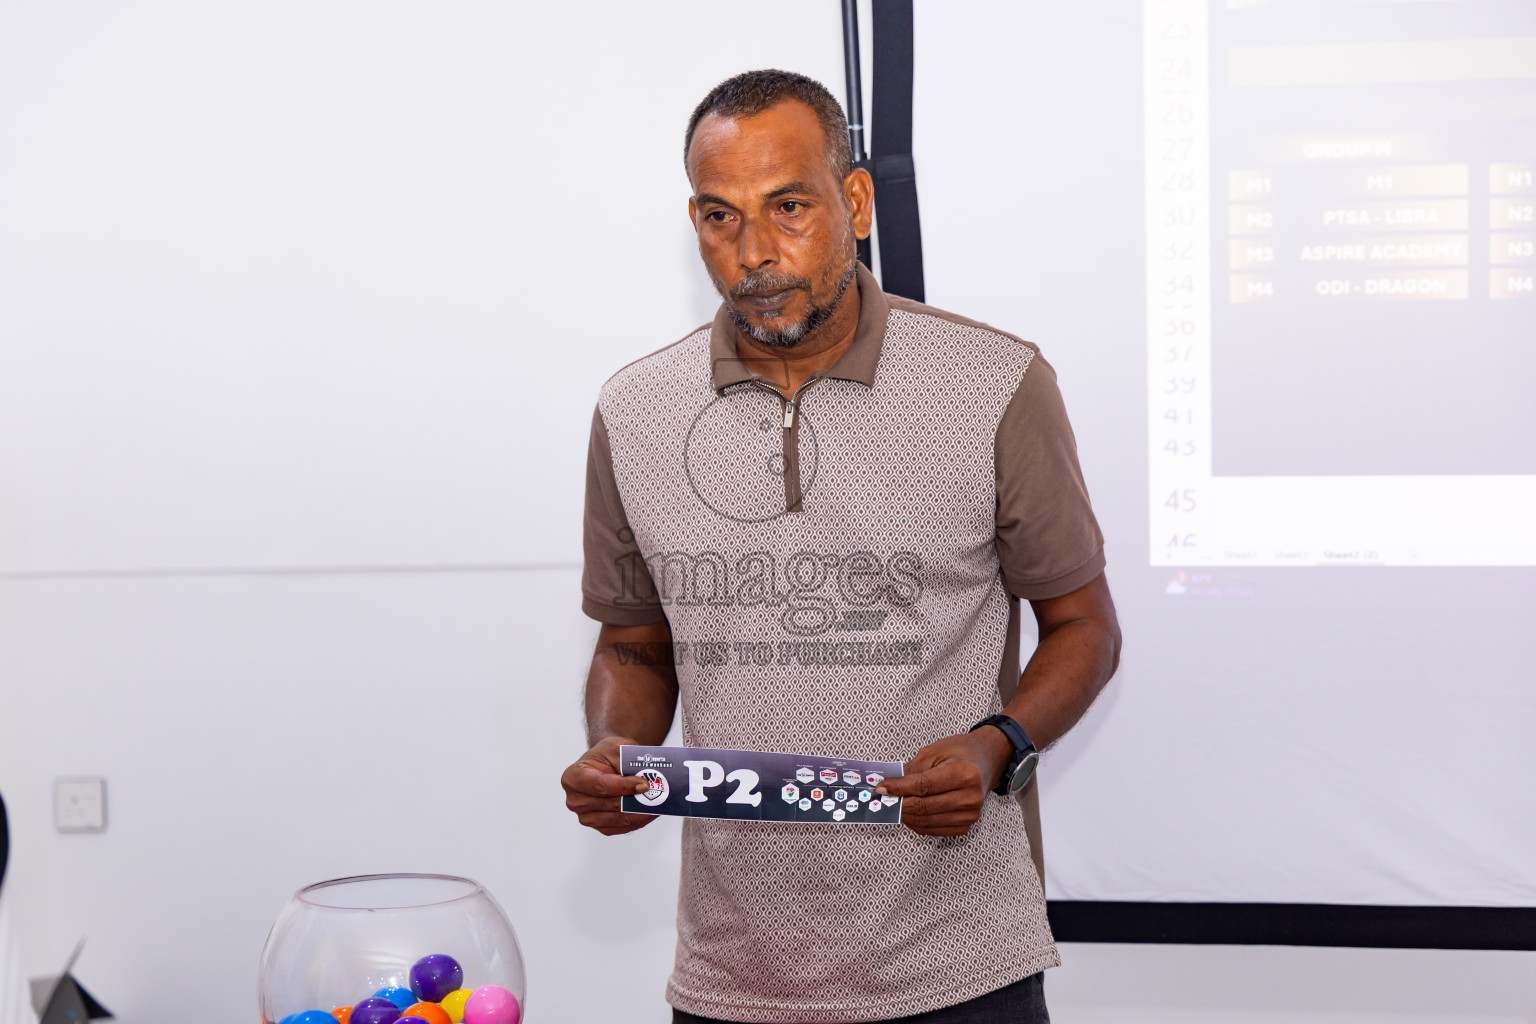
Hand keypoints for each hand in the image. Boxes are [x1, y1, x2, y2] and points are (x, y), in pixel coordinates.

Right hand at [560, 736, 658, 836]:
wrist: (607, 764)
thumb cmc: (608, 755)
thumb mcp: (615, 747)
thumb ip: (625, 761)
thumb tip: (644, 779)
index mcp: (573, 777)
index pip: (600, 785)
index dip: (623, 786)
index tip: (644, 784)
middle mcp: (575, 800)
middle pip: (611, 804)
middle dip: (636, 800)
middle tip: (660, 795)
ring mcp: (586, 817)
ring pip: (619, 819)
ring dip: (642, 812)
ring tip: (661, 804)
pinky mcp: (601, 827)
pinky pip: (623, 827)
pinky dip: (640, 819)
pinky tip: (653, 811)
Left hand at [876, 728, 1011, 836]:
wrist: (986, 760)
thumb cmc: (960, 753)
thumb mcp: (934, 752)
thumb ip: (912, 771)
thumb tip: (889, 787)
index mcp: (964, 773)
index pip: (924, 786)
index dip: (899, 789)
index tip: (882, 788)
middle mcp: (971, 796)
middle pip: (925, 806)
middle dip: (900, 804)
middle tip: (883, 800)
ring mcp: (971, 813)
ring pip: (928, 821)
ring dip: (907, 816)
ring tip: (893, 807)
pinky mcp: (967, 824)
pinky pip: (936, 829)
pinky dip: (918, 824)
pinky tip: (909, 815)